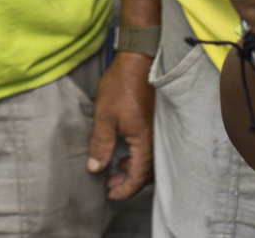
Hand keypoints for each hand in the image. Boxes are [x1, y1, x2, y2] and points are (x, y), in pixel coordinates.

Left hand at [87, 53, 153, 199]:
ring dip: (132, 170)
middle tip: (109, 185)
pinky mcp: (157, 124)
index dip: (124, 190)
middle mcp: (156, 141)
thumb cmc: (122, 85)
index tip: (110, 194)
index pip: (137, 177)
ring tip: (114, 169)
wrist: (140, 59)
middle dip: (127, 183)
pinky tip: (125, 152)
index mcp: (145, 142)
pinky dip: (138, 157)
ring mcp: (159, 132)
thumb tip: (95, 168)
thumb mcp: (104, 115)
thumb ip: (100, 144)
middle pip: (146, 173)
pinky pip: (151, 150)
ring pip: (150, 162)